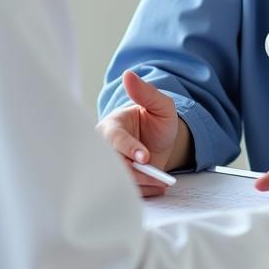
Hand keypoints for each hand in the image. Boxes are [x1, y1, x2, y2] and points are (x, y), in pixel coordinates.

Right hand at [96, 71, 191, 195]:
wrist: (161, 143)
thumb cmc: (157, 122)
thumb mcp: (160, 105)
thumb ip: (146, 92)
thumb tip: (128, 75)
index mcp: (111, 126)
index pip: (114, 139)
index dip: (129, 148)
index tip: (145, 157)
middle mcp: (106, 148)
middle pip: (114, 164)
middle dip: (136, 173)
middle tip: (159, 177)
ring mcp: (111, 167)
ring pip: (120, 181)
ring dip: (144, 184)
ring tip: (163, 180)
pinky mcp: (119, 183)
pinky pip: (128, 193)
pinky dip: (145, 192)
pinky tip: (159, 187)